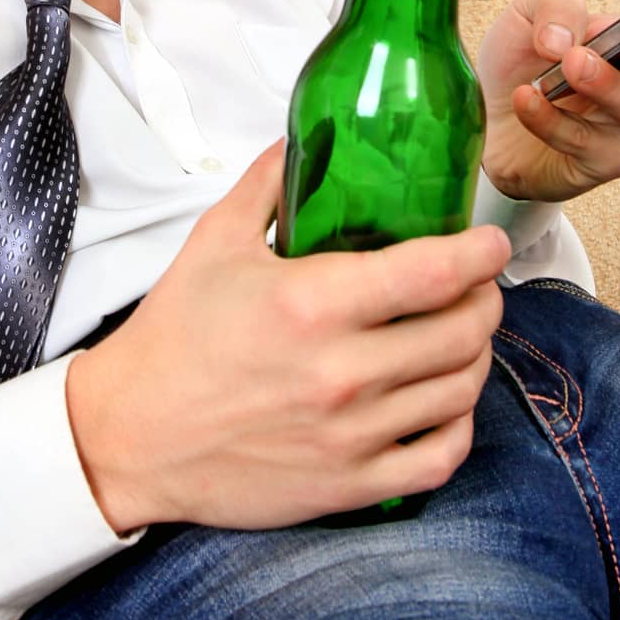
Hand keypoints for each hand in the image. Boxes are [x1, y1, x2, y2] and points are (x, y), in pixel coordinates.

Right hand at [65, 137, 510, 531]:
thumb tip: (305, 134)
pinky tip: (446, 401)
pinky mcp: (348, 484)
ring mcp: (350, 434)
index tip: (489, 241)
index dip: (478, 253)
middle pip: (462, 330)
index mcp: (312, 303)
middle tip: (477, 283)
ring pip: (459, 389)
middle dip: (485, 298)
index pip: (431, 273)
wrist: (131, 434)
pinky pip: (440, 456)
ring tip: (465, 332)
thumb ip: (269, 180)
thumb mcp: (215, 239)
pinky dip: (459, 425)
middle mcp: (341, 372)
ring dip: (477, 354)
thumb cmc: (174, 336)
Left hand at [476, 0, 619, 202]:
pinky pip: (583, 143)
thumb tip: (563, 38)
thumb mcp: (534, 10)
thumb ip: (555, 5)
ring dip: (604, 85)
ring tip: (571, 63)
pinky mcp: (600, 164)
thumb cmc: (527, 55)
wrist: (486, 109)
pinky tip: (526, 97)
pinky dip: (552, 119)